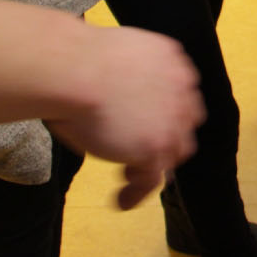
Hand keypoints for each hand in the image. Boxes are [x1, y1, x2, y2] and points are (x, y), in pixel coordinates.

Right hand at [45, 24, 204, 208]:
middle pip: (183, 123)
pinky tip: (121, 201)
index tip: (147, 121)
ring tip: (128, 175)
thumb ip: (127, 76)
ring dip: (152, 165)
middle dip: (166, 137)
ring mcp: (172, 120)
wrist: (73, 68)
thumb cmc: (76, 57)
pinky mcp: (155, 147)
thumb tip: (111, 96)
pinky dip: (137, 192)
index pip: (179, 92)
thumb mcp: (115, 55)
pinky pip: (153, 178)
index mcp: (171, 57)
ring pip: (171, 153)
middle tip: (140, 149)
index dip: (165, 111)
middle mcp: (181, 87)